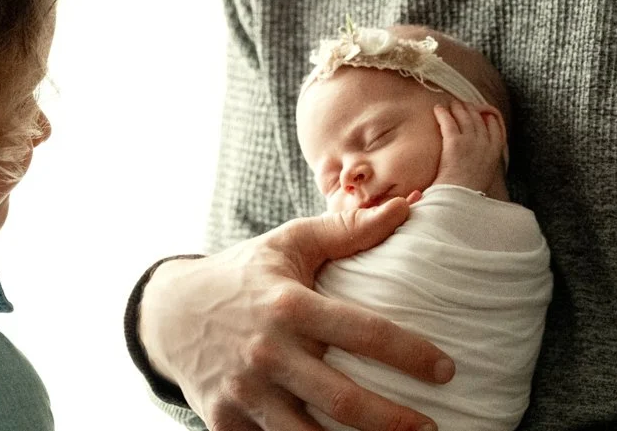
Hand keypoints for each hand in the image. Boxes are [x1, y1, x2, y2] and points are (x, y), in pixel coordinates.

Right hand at [139, 198, 454, 430]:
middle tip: (430, 428)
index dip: (410, 353)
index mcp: (289, 305)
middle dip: (394, 421)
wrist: (170, 313)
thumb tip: (406, 207)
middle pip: (343, 400)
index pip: (363, 331)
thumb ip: (348, 230)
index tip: (446, 370)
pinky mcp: (226, 423)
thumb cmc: (244, 274)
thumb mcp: (289, 243)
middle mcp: (267, 352)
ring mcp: (245, 393)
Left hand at [432, 100, 507, 198]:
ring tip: (450, 104)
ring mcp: (471, 141)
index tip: (480, 111)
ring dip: (457, 107)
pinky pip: (448, 121)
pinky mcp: (454, 142)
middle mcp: (485, 143)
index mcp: (495, 152)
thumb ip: (484, 160)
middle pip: (478, 117)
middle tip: (461, 105)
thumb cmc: (468, 192)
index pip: (495, 125)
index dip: (486, 115)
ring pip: (464, 115)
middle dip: (469, 108)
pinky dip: (442, 113)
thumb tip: (478, 156)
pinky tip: (437, 109)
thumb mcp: (485, 174)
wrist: (459, 199)